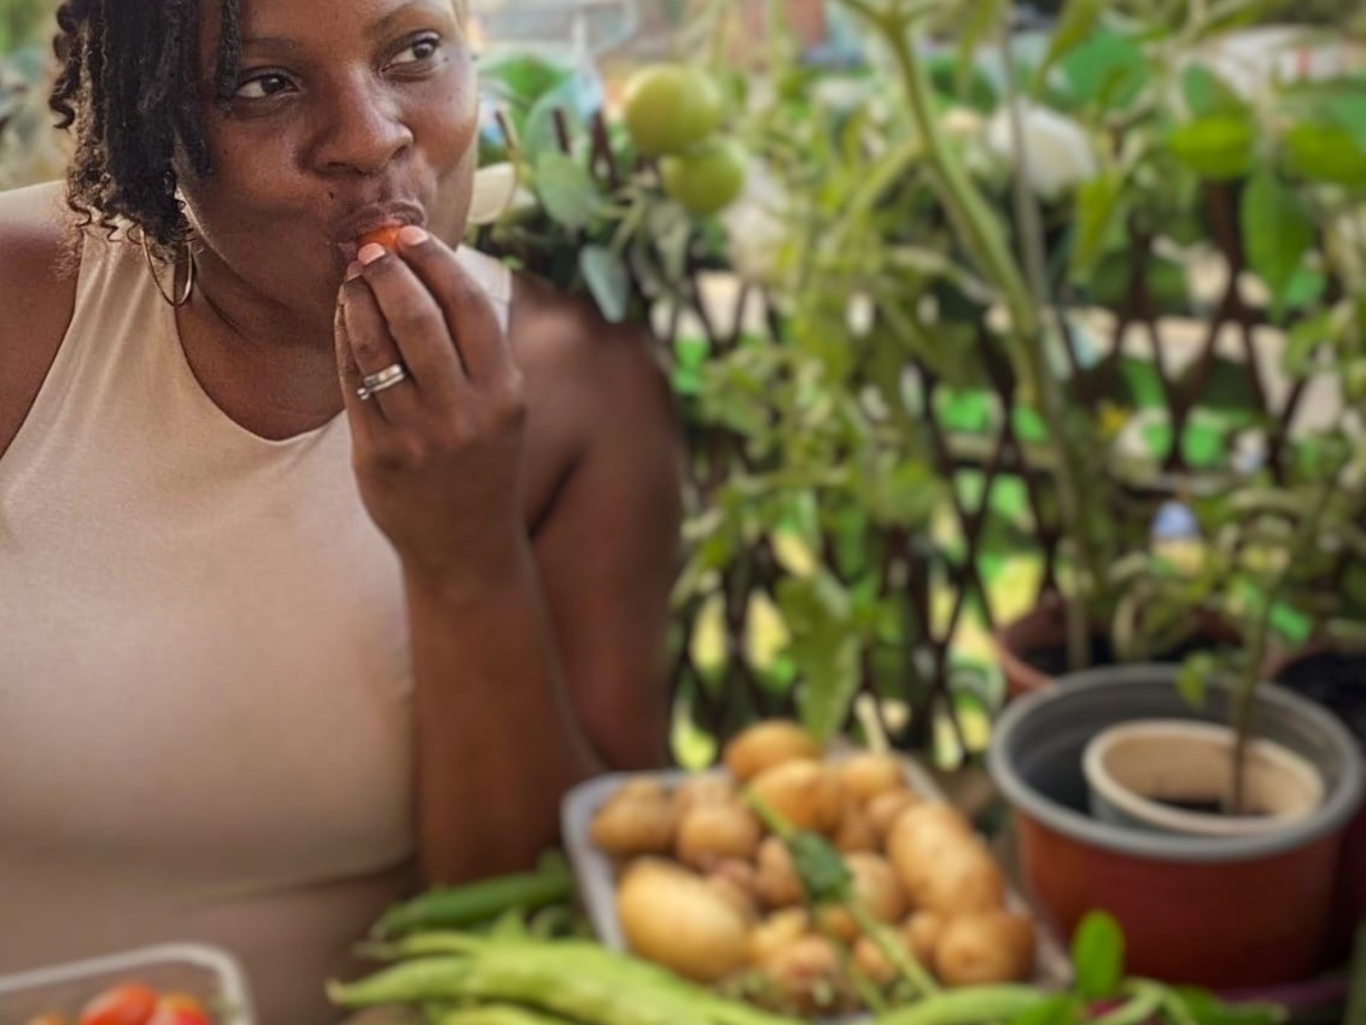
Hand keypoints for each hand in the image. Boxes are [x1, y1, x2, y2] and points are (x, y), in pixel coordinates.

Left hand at [335, 227, 526, 584]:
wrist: (466, 548)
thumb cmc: (483, 465)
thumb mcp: (503, 409)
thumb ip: (479, 351)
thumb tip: (435, 270)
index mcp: (505, 393)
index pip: (469, 305)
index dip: (436, 260)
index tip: (412, 237)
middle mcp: (466, 413)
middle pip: (420, 316)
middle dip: (389, 270)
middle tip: (371, 249)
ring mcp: (419, 435)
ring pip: (378, 344)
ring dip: (358, 299)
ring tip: (353, 279)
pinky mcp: (378, 454)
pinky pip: (354, 380)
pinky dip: (345, 339)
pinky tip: (344, 319)